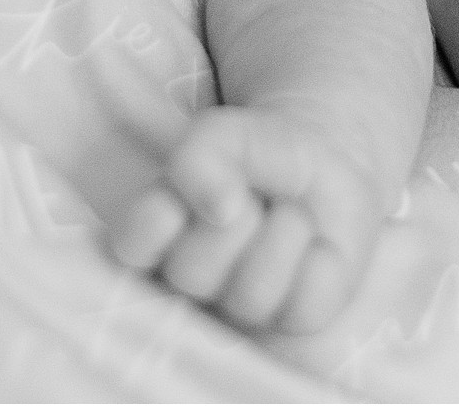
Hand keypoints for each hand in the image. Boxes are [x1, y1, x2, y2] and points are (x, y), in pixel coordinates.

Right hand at [108, 104, 384, 332]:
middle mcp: (189, 284)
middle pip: (194, 271)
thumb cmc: (261, 152)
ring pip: (251, 294)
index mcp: (158, 236)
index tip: (194, 191)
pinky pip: (304, 309)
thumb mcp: (227, 133)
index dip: (163, 215)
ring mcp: (238, 312)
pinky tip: (317, 244)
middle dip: (241, 215)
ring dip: (286, 231)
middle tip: (258, 196)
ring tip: (290, 213)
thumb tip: (218, 208)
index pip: (133, 244)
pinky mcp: (291, 324)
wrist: (324, 158)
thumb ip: (201, 156)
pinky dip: (321, 263)